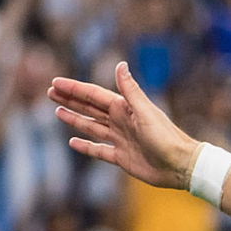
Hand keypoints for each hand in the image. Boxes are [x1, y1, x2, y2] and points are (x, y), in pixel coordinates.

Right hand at [48, 61, 199, 188]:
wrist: (181, 165)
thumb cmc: (166, 137)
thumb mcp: (146, 111)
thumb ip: (131, 90)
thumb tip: (120, 64)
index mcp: (124, 108)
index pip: (93, 95)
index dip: (74, 88)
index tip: (55, 82)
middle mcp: (120, 122)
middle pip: (89, 108)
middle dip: (70, 99)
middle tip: (50, 92)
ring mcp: (120, 140)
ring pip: (91, 127)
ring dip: (75, 119)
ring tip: (57, 111)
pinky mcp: (122, 157)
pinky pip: (99, 150)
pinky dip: (86, 146)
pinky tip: (73, 142)